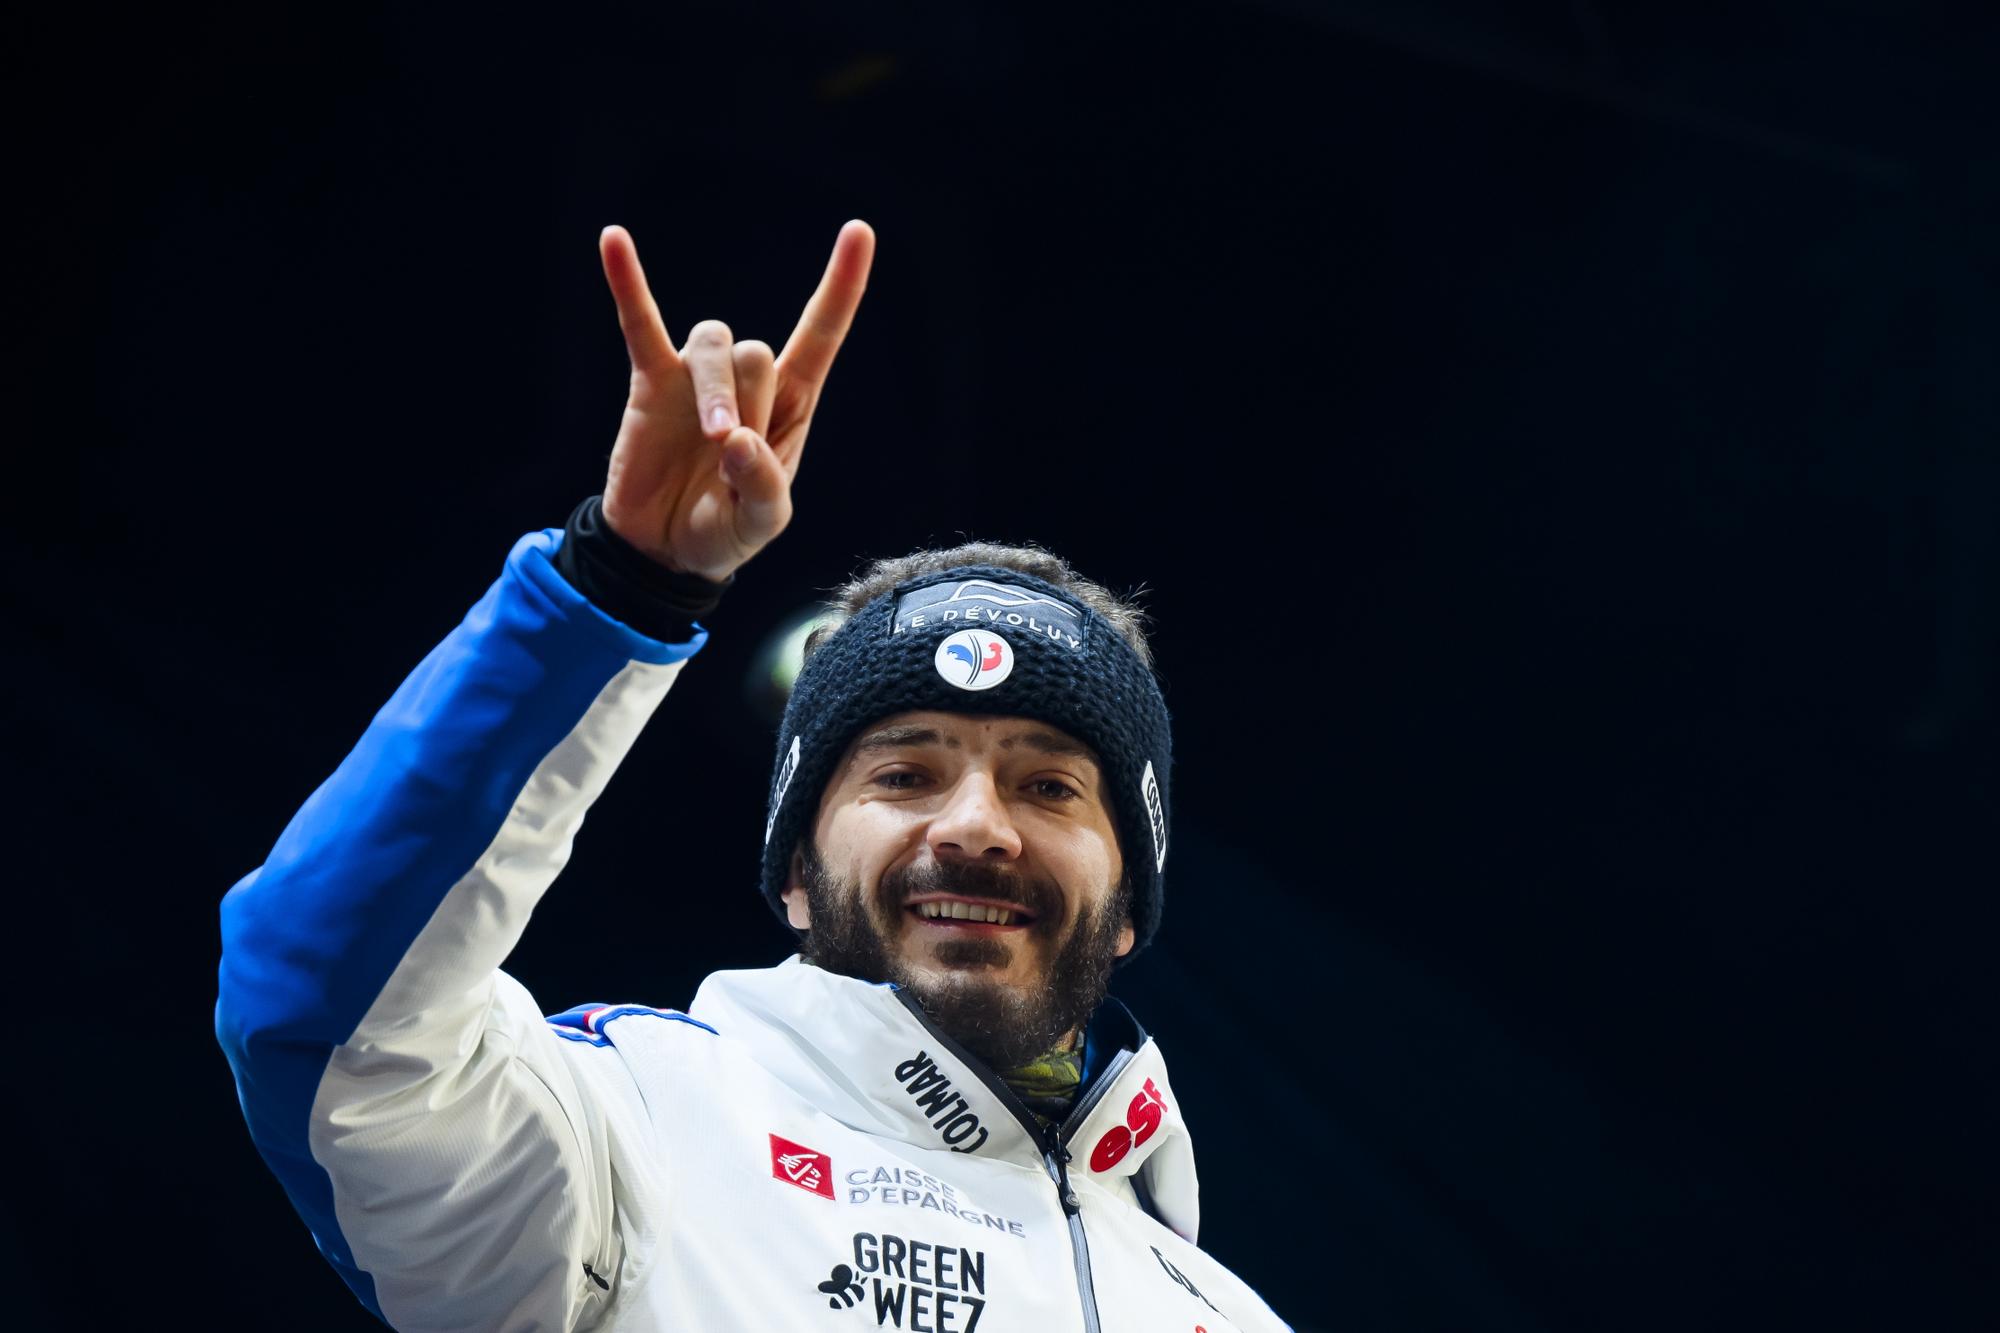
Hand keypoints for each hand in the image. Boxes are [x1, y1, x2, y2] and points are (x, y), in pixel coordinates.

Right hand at [594, 221, 874, 581]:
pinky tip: (613, 240)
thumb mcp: (760, 524)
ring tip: (711, 436)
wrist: (662, 551)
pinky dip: (627, 283)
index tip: (859, 230)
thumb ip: (761, 487)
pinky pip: (639, 323)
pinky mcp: (650, 382)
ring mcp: (696, 377)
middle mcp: (747, 381)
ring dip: (714, 389)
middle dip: (747, 402)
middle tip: (728, 452)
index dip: (841, 287)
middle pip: (755, 351)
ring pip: (712, 343)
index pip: (820, 335)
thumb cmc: (723, 532)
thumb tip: (737, 441)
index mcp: (790, 406)